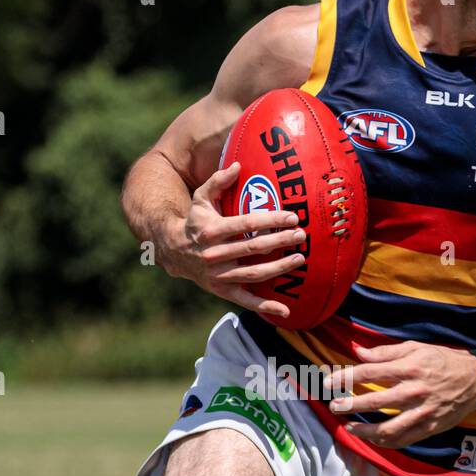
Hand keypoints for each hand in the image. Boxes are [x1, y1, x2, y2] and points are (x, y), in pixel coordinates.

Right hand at [169, 161, 307, 320]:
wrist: (173, 251)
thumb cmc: (194, 221)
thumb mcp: (200, 198)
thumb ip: (218, 181)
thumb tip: (238, 164)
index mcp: (212, 230)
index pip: (246, 224)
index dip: (271, 220)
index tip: (293, 216)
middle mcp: (214, 254)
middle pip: (253, 248)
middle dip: (280, 241)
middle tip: (301, 234)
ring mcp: (219, 275)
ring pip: (253, 273)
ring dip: (279, 268)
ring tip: (301, 258)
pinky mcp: (222, 290)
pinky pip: (246, 300)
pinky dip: (265, 307)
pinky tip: (285, 311)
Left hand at [327, 339, 475, 448]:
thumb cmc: (443, 360)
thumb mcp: (416, 348)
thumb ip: (386, 352)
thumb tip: (358, 352)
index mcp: (409, 368)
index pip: (370, 373)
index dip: (346, 378)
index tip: (328, 382)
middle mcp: (414, 391)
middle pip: (374, 402)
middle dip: (349, 405)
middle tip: (334, 407)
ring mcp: (422, 412)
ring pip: (388, 428)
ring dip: (365, 431)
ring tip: (349, 428)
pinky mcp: (430, 427)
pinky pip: (403, 440)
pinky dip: (385, 442)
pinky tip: (372, 438)